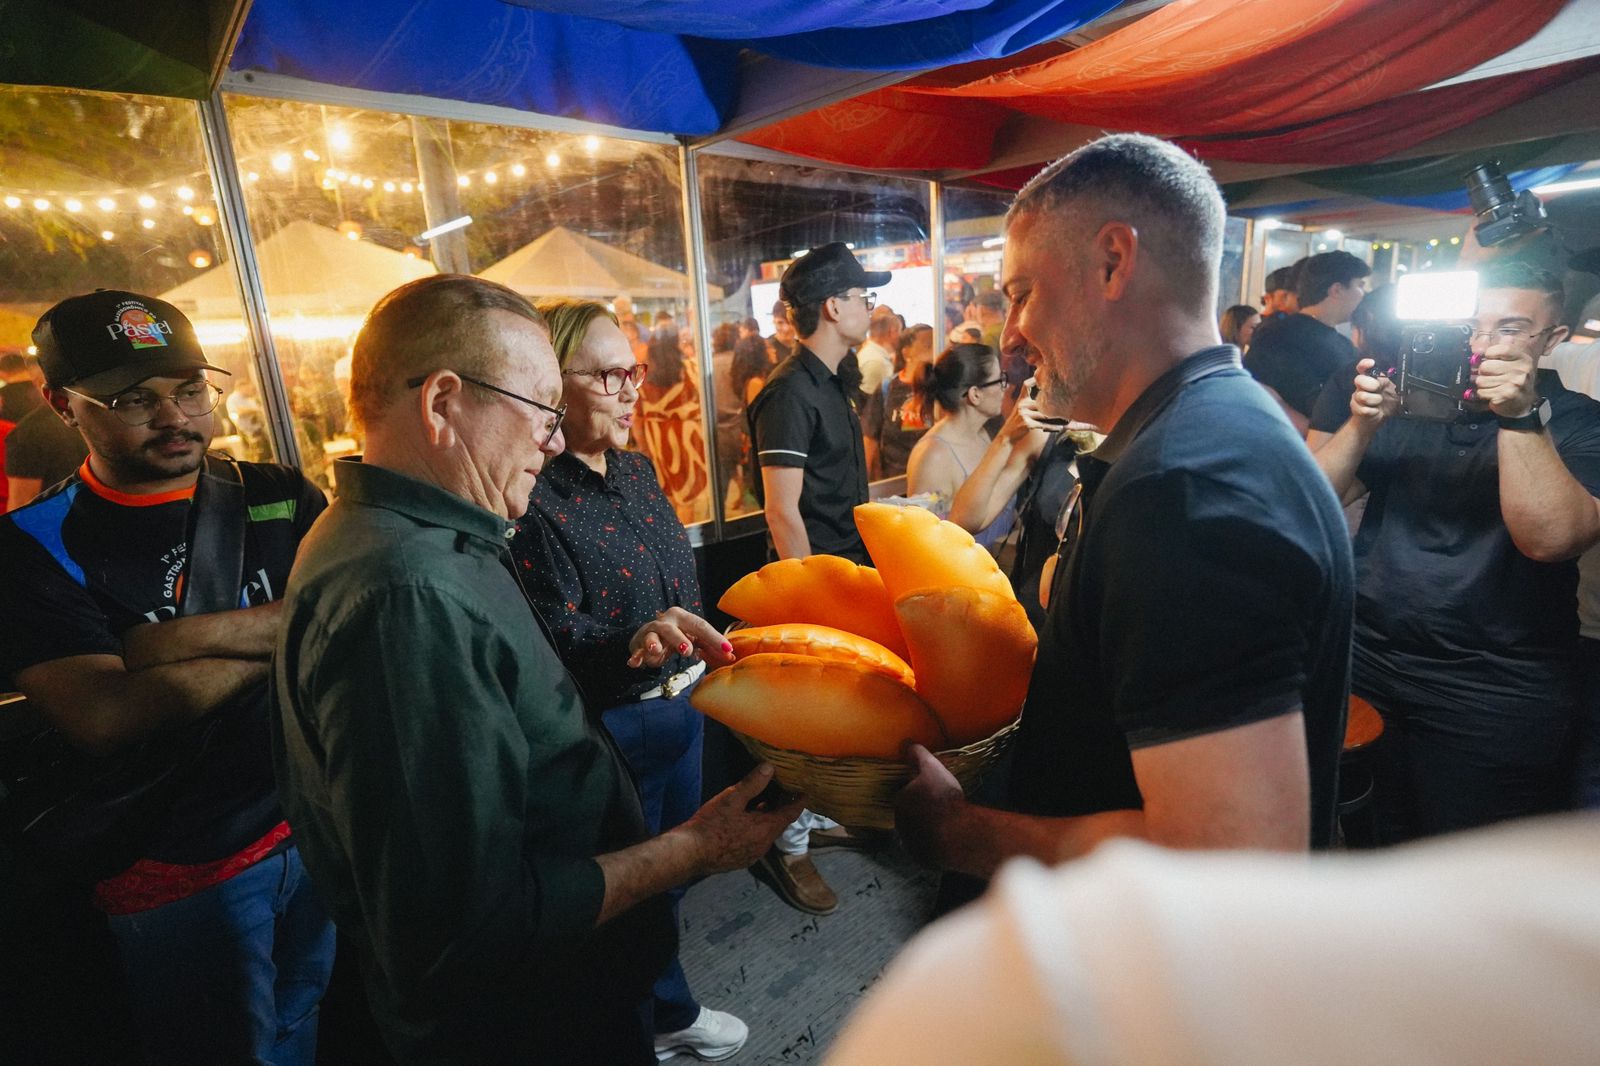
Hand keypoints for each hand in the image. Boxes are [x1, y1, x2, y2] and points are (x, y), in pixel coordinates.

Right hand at [627, 607, 735, 668]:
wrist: (649, 637)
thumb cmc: (677, 637)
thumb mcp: (694, 640)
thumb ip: (711, 648)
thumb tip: (731, 656)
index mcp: (684, 618)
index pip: (701, 627)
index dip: (714, 638)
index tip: (728, 650)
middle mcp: (668, 621)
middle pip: (674, 629)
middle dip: (680, 639)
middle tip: (688, 651)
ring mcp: (652, 631)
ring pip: (654, 636)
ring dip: (656, 643)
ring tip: (656, 650)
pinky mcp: (640, 643)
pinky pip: (638, 650)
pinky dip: (636, 656)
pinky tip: (634, 664)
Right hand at [678, 764, 805, 875]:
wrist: (689, 854)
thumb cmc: (711, 824)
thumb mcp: (732, 798)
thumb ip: (752, 784)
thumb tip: (770, 767)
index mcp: (765, 829)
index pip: (790, 814)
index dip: (798, 802)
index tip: (805, 792)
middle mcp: (763, 845)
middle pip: (779, 824)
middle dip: (783, 809)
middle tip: (785, 792)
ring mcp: (752, 855)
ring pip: (766, 834)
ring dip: (768, 820)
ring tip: (765, 803)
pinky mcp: (740, 860)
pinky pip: (755, 842)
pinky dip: (757, 830)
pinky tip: (746, 822)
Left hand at [894, 743, 967, 867]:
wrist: (956, 835)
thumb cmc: (943, 799)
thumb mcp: (931, 769)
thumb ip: (918, 756)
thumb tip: (906, 743)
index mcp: (900, 802)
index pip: (905, 794)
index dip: (919, 791)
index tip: (933, 791)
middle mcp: (901, 824)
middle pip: (910, 814)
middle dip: (922, 810)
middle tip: (941, 806)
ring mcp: (911, 843)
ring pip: (917, 833)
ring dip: (928, 829)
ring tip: (948, 824)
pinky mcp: (923, 859)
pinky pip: (927, 849)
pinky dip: (935, 845)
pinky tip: (949, 839)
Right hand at [1348, 358, 1398, 430]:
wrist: (1378, 418)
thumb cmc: (1387, 402)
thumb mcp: (1394, 390)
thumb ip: (1395, 383)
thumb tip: (1405, 379)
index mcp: (1371, 378)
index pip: (1363, 367)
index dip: (1365, 364)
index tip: (1371, 363)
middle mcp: (1361, 386)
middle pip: (1359, 380)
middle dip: (1372, 385)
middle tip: (1378, 390)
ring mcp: (1357, 397)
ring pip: (1363, 396)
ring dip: (1375, 401)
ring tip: (1379, 403)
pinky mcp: (1356, 408)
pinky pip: (1364, 409)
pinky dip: (1373, 411)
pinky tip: (1375, 411)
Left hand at [1470, 339, 1538, 416]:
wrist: (1523, 403)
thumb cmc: (1514, 380)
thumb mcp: (1513, 362)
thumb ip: (1501, 350)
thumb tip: (1483, 342)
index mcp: (1523, 358)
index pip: (1502, 349)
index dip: (1489, 353)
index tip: (1488, 357)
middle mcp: (1521, 370)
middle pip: (1486, 366)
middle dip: (1483, 372)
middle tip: (1489, 375)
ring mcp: (1514, 383)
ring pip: (1481, 380)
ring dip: (1482, 384)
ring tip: (1491, 385)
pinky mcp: (1506, 395)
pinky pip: (1482, 392)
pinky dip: (1483, 394)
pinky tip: (1492, 393)